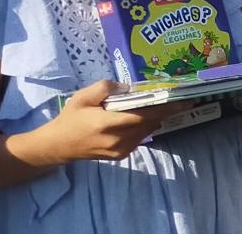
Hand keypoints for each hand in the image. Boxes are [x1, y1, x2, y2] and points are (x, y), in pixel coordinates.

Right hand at [38, 81, 189, 161]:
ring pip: (146, 131)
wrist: (58, 146)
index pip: (143, 115)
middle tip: (179, 99)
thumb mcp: (82, 97)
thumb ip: (105, 88)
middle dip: (165, 111)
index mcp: (107, 124)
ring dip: (156, 119)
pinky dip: (145, 127)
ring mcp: (120, 150)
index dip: (165, 108)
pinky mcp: (121, 155)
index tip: (183, 101)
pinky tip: (145, 117)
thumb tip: (127, 87)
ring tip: (166, 106)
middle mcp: (117, 139)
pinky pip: (140, 138)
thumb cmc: (70, 118)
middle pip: (149, 123)